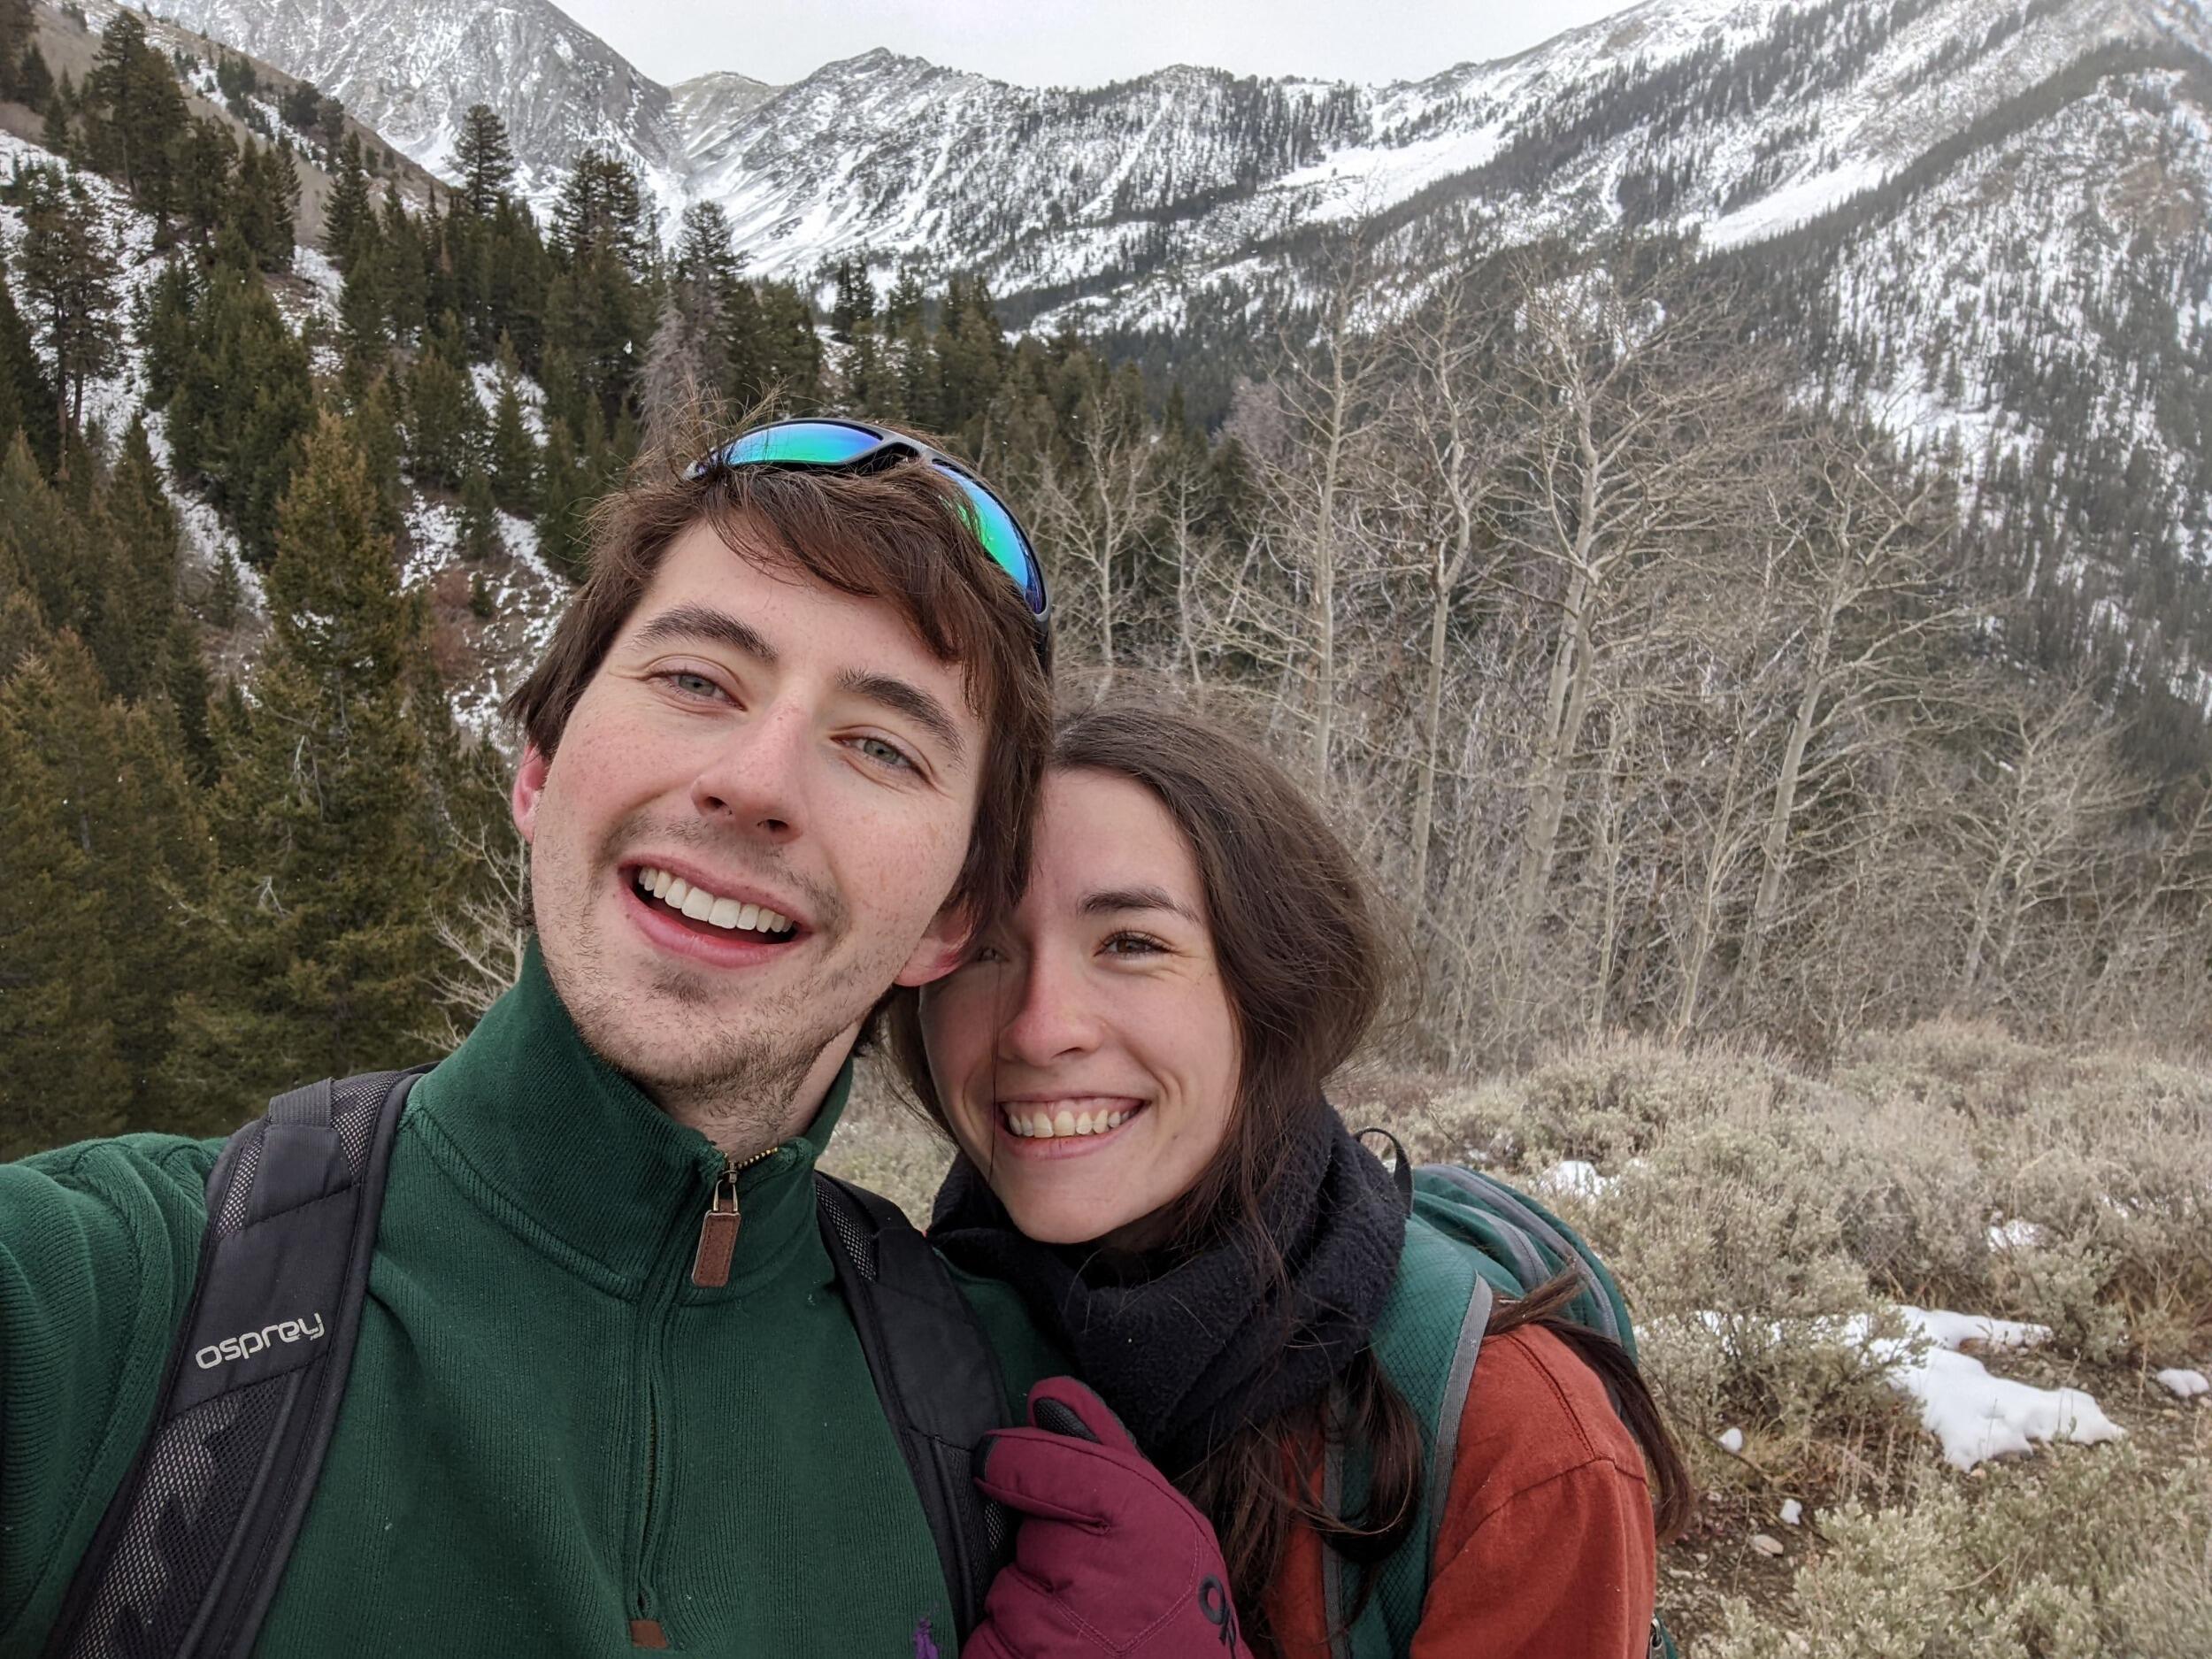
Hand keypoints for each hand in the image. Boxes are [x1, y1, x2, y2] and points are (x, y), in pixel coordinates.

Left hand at [965, 1376, 1252, 1657]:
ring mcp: (1051, 1629)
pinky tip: (1062, 1649)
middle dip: (1045, 1549)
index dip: (1010, 1458)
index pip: (1045, 1464)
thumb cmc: (1176, 1592)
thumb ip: (1100, 1446)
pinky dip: (1011, 1644)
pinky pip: (988, 1637)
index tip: (991, 1456)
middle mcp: (1090, 1570)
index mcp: (1131, 1512)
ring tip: (1084, 1620)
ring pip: (1007, 1589)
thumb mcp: (1159, 1510)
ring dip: (1031, 1601)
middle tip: (1091, 1576)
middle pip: (1025, 1533)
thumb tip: (1044, 1394)